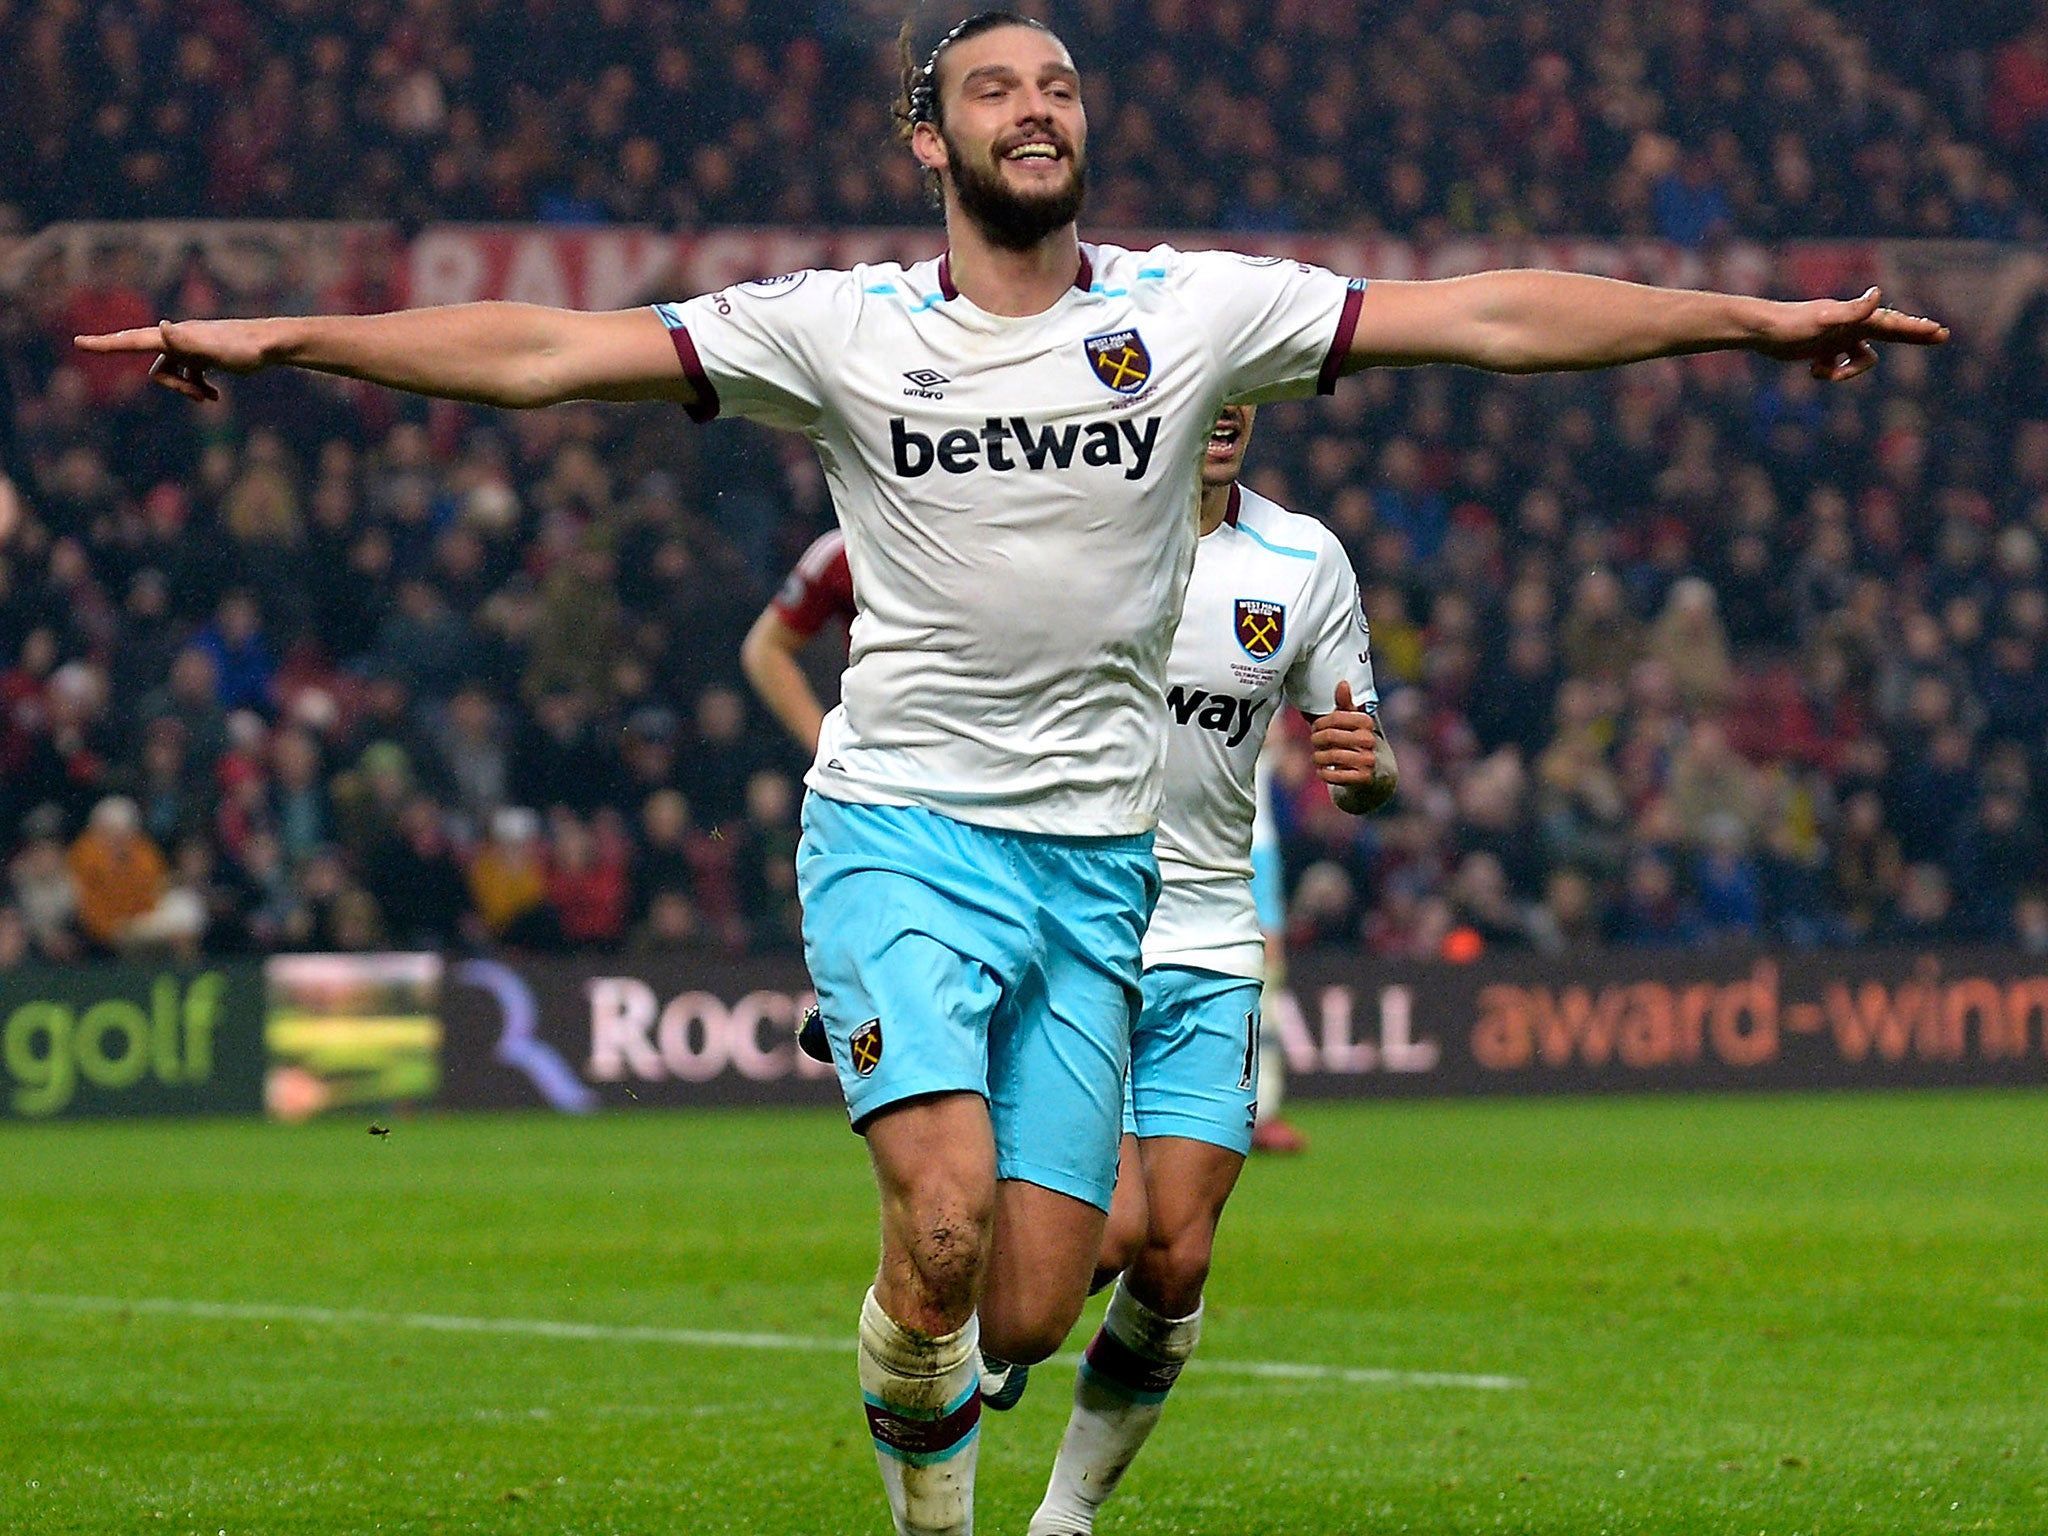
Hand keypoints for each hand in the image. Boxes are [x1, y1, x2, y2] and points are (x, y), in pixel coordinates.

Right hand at [73, 318, 279, 401]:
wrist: (272, 344)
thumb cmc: (246, 350)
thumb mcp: (216, 351)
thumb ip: (187, 342)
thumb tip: (163, 326)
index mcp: (174, 337)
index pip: (132, 340)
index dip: (105, 343)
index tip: (78, 342)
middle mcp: (178, 339)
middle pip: (157, 366)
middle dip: (173, 385)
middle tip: (202, 397)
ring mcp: (191, 347)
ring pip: (172, 373)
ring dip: (187, 389)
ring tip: (212, 398)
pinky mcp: (204, 356)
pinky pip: (188, 374)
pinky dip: (197, 387)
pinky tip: (215, 398)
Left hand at [1311, 681, 1377, 787]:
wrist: (1377, 772)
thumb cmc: (1357, 741)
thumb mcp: (1352, 721)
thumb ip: (1345, 704)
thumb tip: (1343, 683)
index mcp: (1367, 722)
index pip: (1335, 717)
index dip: (1319, 723)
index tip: (1315, 727)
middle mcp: (1370, 740)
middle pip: (1330, 736)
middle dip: (1316, 740)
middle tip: (1314, 742)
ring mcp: (1368, 760)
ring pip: (1331, 756)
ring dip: (1318, 757)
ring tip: (1317, 757)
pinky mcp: (1364, 778)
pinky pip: (1335, 775)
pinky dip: (1324, 774)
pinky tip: (1323, 771)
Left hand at [1750, 288, 1947, 381]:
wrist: (1761, 330)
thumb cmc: (1792, 324)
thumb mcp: (1824, 319)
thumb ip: (1852, 310)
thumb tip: (1879, 294)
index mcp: (1857, 318)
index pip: (1895, 324)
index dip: (1917, 329)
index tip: (1940, 331)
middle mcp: (1852, 325)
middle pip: (1891, 333)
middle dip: (1914, 336)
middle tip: (1940, 335)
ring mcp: (1839, 337)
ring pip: (1862, 358)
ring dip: (1849, 372)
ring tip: (1822, 371)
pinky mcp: (1824, 348)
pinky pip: (1839, 366)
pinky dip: (1830, 372)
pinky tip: (1812, 370)